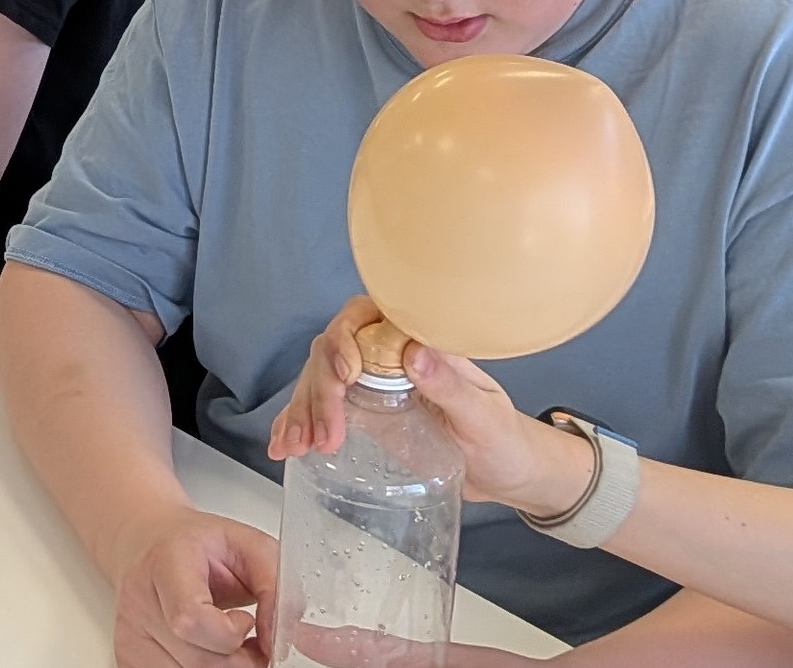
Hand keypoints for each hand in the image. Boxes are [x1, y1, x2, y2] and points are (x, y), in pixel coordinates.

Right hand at [101, 507, 277, 667]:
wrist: (151, 543)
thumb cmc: (200, 544)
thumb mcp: (250, 545)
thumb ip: (274, 585)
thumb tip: (279, 637)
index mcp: (166, 560)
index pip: (188, 617)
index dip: (228, 633)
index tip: (246, 621)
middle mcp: (140, 597)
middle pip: (194, 658)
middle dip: (238, 660)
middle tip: (253, 644)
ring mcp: (129, 629)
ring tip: (232, 647)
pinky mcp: (127, 654)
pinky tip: (209, 653)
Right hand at [267, 297, 586, 518]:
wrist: (510, 475)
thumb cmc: (507, 442)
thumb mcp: (485, 419)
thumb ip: (451, 387)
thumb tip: (414, 353)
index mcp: (421, 342)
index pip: (367, 317)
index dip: (345, 340)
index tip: (345, 377)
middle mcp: (391, 357)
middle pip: (334, 352)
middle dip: (318, 390)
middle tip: (322, 436)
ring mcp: (374, 385)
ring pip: (320, 380)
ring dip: (301, 410)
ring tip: (295, 447)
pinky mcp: (366, 414)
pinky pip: (323, 410)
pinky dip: (298, 423)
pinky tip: (283, 446)